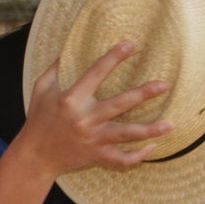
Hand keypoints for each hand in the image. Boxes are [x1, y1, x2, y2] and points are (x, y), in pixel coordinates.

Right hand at [19, 40, 171, 179]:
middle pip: (119, 104)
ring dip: (149, 130)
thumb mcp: (41, 89)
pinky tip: (153, 148)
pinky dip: (138, 156)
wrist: (34, 157)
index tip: (131, 44)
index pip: (96, 73)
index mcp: (71, 99)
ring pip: (126, 134)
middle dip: (143, 94)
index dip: (114, 57)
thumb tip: (68, 46)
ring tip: (170, 124)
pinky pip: (121, 159)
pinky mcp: (96, 156)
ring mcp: (92, 139)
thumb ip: (55, 68)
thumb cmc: (38, 119)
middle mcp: (84, 119)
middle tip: (164, 84)